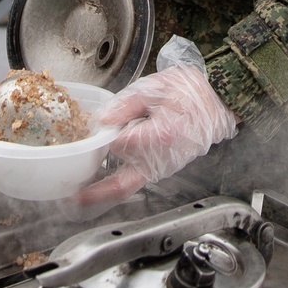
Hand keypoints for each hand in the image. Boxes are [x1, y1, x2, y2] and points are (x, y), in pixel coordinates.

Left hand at [76, 65, 238, 204]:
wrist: (218, 104)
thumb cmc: (190, 93)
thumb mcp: (156, 88)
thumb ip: (126, 104)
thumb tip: (103, 120)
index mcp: (160, 137)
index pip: (118, 144)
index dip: (101, 137)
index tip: (88, 132)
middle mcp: (161, 159)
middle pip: (122, 184)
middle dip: (95, 194)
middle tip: (70, 199)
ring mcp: (163, 167)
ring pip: (128, 185)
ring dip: (104, 190)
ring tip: (77, 195)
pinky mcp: (162, 168)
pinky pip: (136, 180)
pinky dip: (116, 184)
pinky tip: (98, 183)